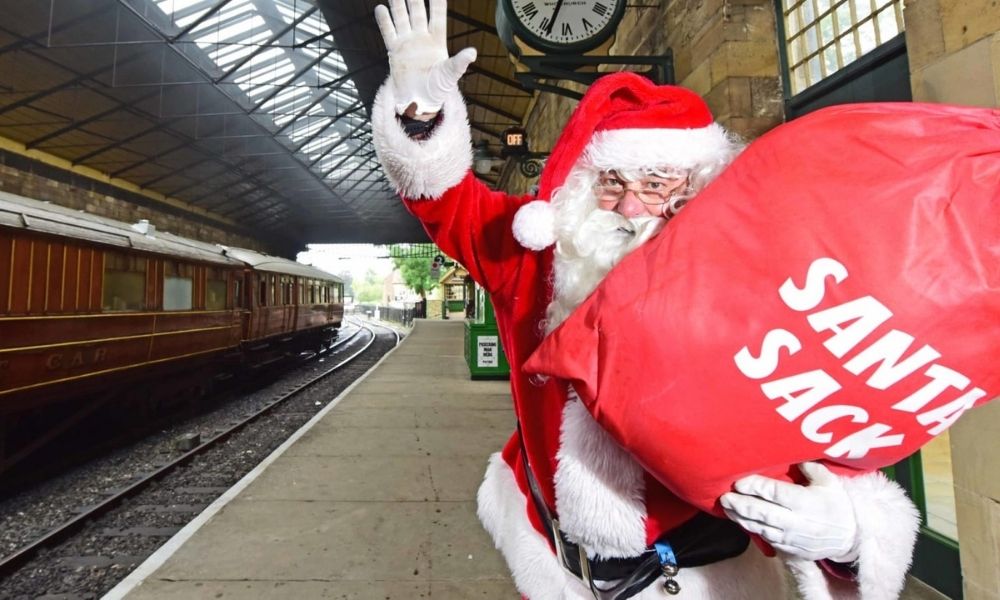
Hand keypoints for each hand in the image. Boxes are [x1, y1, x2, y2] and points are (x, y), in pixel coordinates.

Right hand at [374, 0, 476, 115]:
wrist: (420, 102)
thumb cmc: (438, 89)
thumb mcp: (450, 75)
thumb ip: (459, 62)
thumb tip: (472, 53)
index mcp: (437, 41)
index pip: (437, 16)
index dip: (437, 2)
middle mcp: (422, 38)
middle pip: (418, 12)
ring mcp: (407, 43)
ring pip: (402, 18)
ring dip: (399, 4)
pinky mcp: (395, 51)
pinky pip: (389, 32)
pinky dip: (385, 21)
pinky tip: (381, 9)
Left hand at [719, 462, 859, 562]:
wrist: (850, 538)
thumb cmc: (838, 505)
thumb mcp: (830, 482)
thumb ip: (811, 468)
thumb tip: (794, 457)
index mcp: (806, 502)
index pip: (775, 493)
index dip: (756, 487)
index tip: (739, 482)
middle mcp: (797, 522)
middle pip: (763, 513)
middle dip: (741, 504)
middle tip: (724, 496)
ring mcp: (792, 538)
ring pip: (761, 528)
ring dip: (741, 518)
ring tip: (726, 508)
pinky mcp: (790, 549)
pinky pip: (767, 539)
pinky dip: (752, 530)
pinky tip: (740, 520)